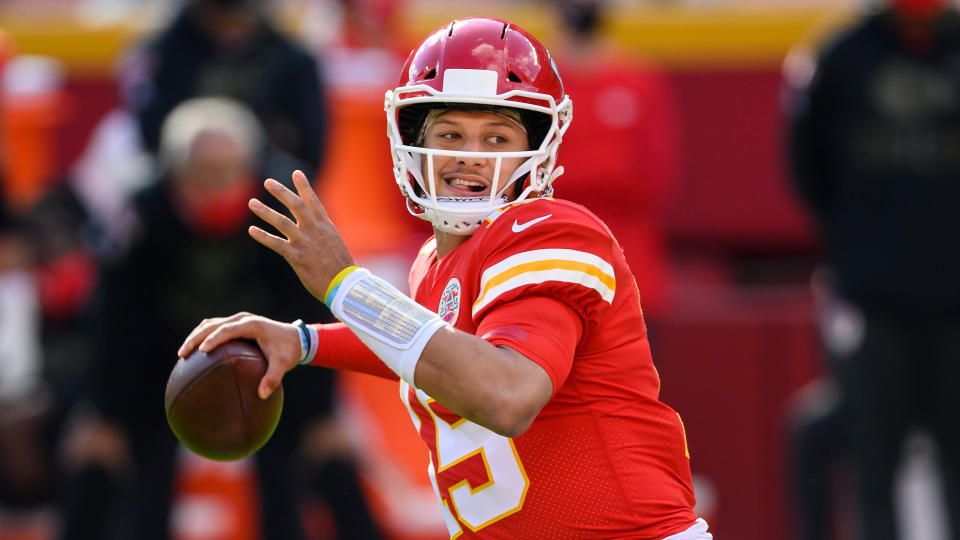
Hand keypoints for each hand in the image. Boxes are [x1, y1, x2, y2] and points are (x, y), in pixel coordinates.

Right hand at [177, 312, 301, 398]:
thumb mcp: (284, 364)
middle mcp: (242, 319)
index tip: (201, 351)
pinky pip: (214, 328)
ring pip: (210, 324)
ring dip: (195, 336)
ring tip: (183, 354)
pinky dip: (203, 337)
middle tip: (182, 354)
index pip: (227, 329)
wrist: (297, 338)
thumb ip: (273, 378)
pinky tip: (195, 354)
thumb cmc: (289, 350)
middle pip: (212, 325)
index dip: (212, 339)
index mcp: (251, 325)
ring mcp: (238, 320)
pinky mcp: (236, 325)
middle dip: (195, 338)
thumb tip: (262, 395)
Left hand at [248, 170, 354, 300]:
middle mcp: (315, 231)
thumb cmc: (340, 267)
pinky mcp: (298, 257)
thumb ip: (322, 232)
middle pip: (296, 206)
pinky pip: (277, 244)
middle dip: (282, 192)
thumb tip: (315, 226)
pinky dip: (263, 237)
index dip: (304, 187)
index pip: (313, 201)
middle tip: (268, 182)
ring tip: (251, 202)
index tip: (296, 173)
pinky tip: (252, 230)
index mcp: (325, 226)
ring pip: (282, 222)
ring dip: (266, 211)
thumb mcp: (334, 244)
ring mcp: (306, 243)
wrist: (345, 286)